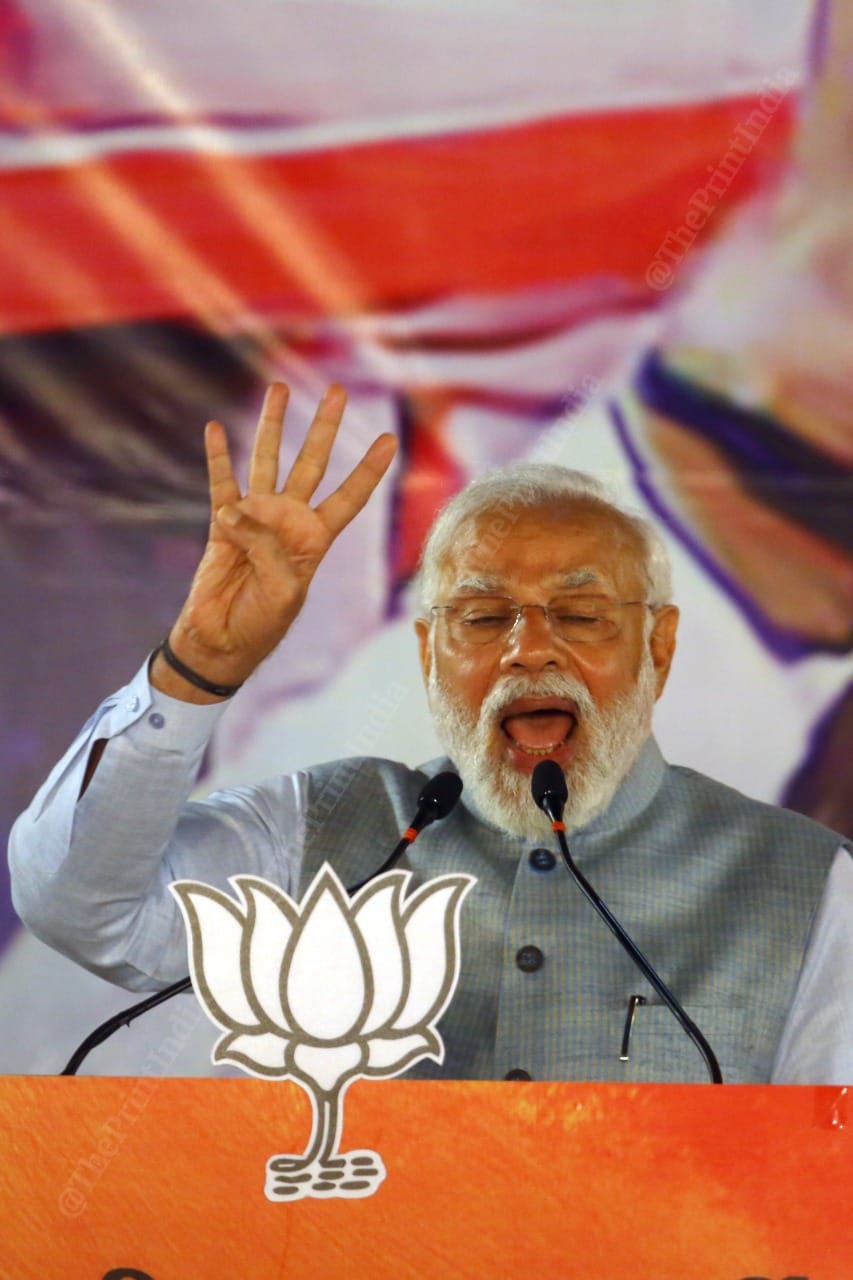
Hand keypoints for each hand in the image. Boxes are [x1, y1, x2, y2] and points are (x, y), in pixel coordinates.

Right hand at [153, 382, 396, 699]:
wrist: (221, 640)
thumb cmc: (261, 622)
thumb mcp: (282, 590)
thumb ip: (265, 546)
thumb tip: (234, 508)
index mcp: (316, 538)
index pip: (349, 497)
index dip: (369, 470)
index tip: (388, 439)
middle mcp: (289, 520)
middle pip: (313, 463)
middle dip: (325, 428)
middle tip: (337, 390)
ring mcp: (256, 517)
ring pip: (268, 460)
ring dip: (272, 425)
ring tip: (279, 387)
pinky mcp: (223, 522)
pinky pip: (221, 481)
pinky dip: (218, 456)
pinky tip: (216, 428)